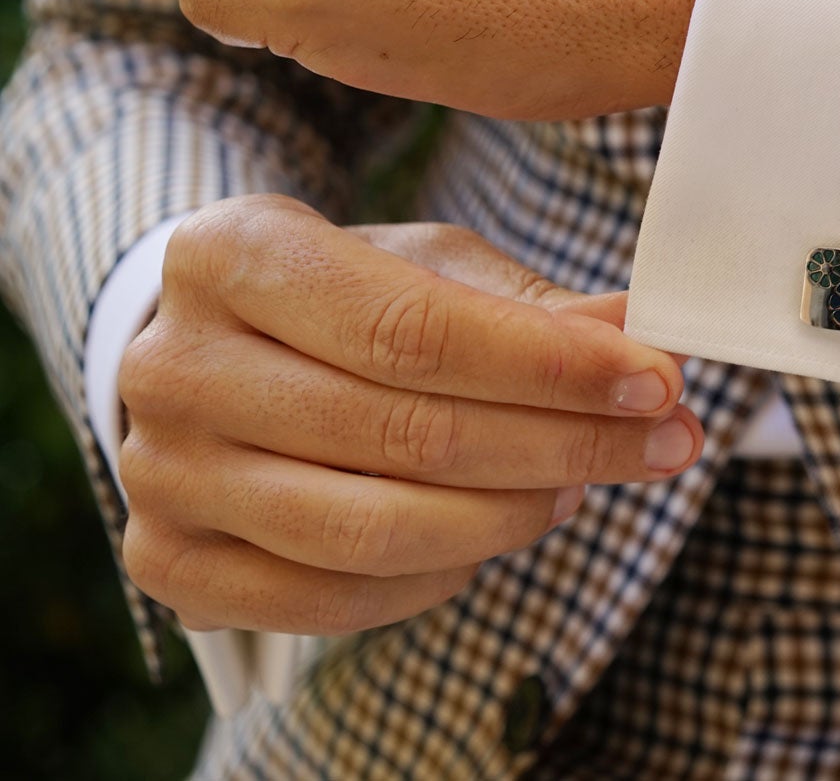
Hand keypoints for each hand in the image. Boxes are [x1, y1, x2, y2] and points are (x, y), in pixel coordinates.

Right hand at [116, 195, 703, 635]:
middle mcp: (173, 364)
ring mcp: (161, 473)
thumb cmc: (345, 299)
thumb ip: (532, 307)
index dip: (550, 365)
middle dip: (564, 442)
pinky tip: (495, 531)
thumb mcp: (431, 267)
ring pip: (374, 527)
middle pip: (404, 432)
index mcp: (231, 253)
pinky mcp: (170, 564)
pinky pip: (336, 599)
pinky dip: (439, 575)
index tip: (657, 380)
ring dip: (512, 514)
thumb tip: (643, 336)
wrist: (219, 357)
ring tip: (582, 483)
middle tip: (665, 442)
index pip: (412, 329)